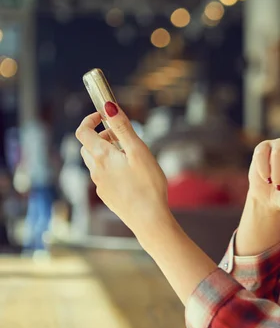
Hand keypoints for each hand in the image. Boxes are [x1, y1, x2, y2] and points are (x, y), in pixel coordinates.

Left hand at [75, 102, 168, 233]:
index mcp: (102, 156)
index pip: (83, 131)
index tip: (104, 115)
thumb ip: (123, 128)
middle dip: (101, 136)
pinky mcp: (107, 196)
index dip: (90, 119)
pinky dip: (112, 167)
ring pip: (95, 161)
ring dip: (106, 152)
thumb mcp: (139, 151)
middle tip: (122, 136)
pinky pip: (104, 175)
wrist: (149, 219)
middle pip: (88, 146)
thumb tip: (109, 107)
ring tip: (129, 155)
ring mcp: (100, 184)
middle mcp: (96, 170)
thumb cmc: (148, 185)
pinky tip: (131, 175)